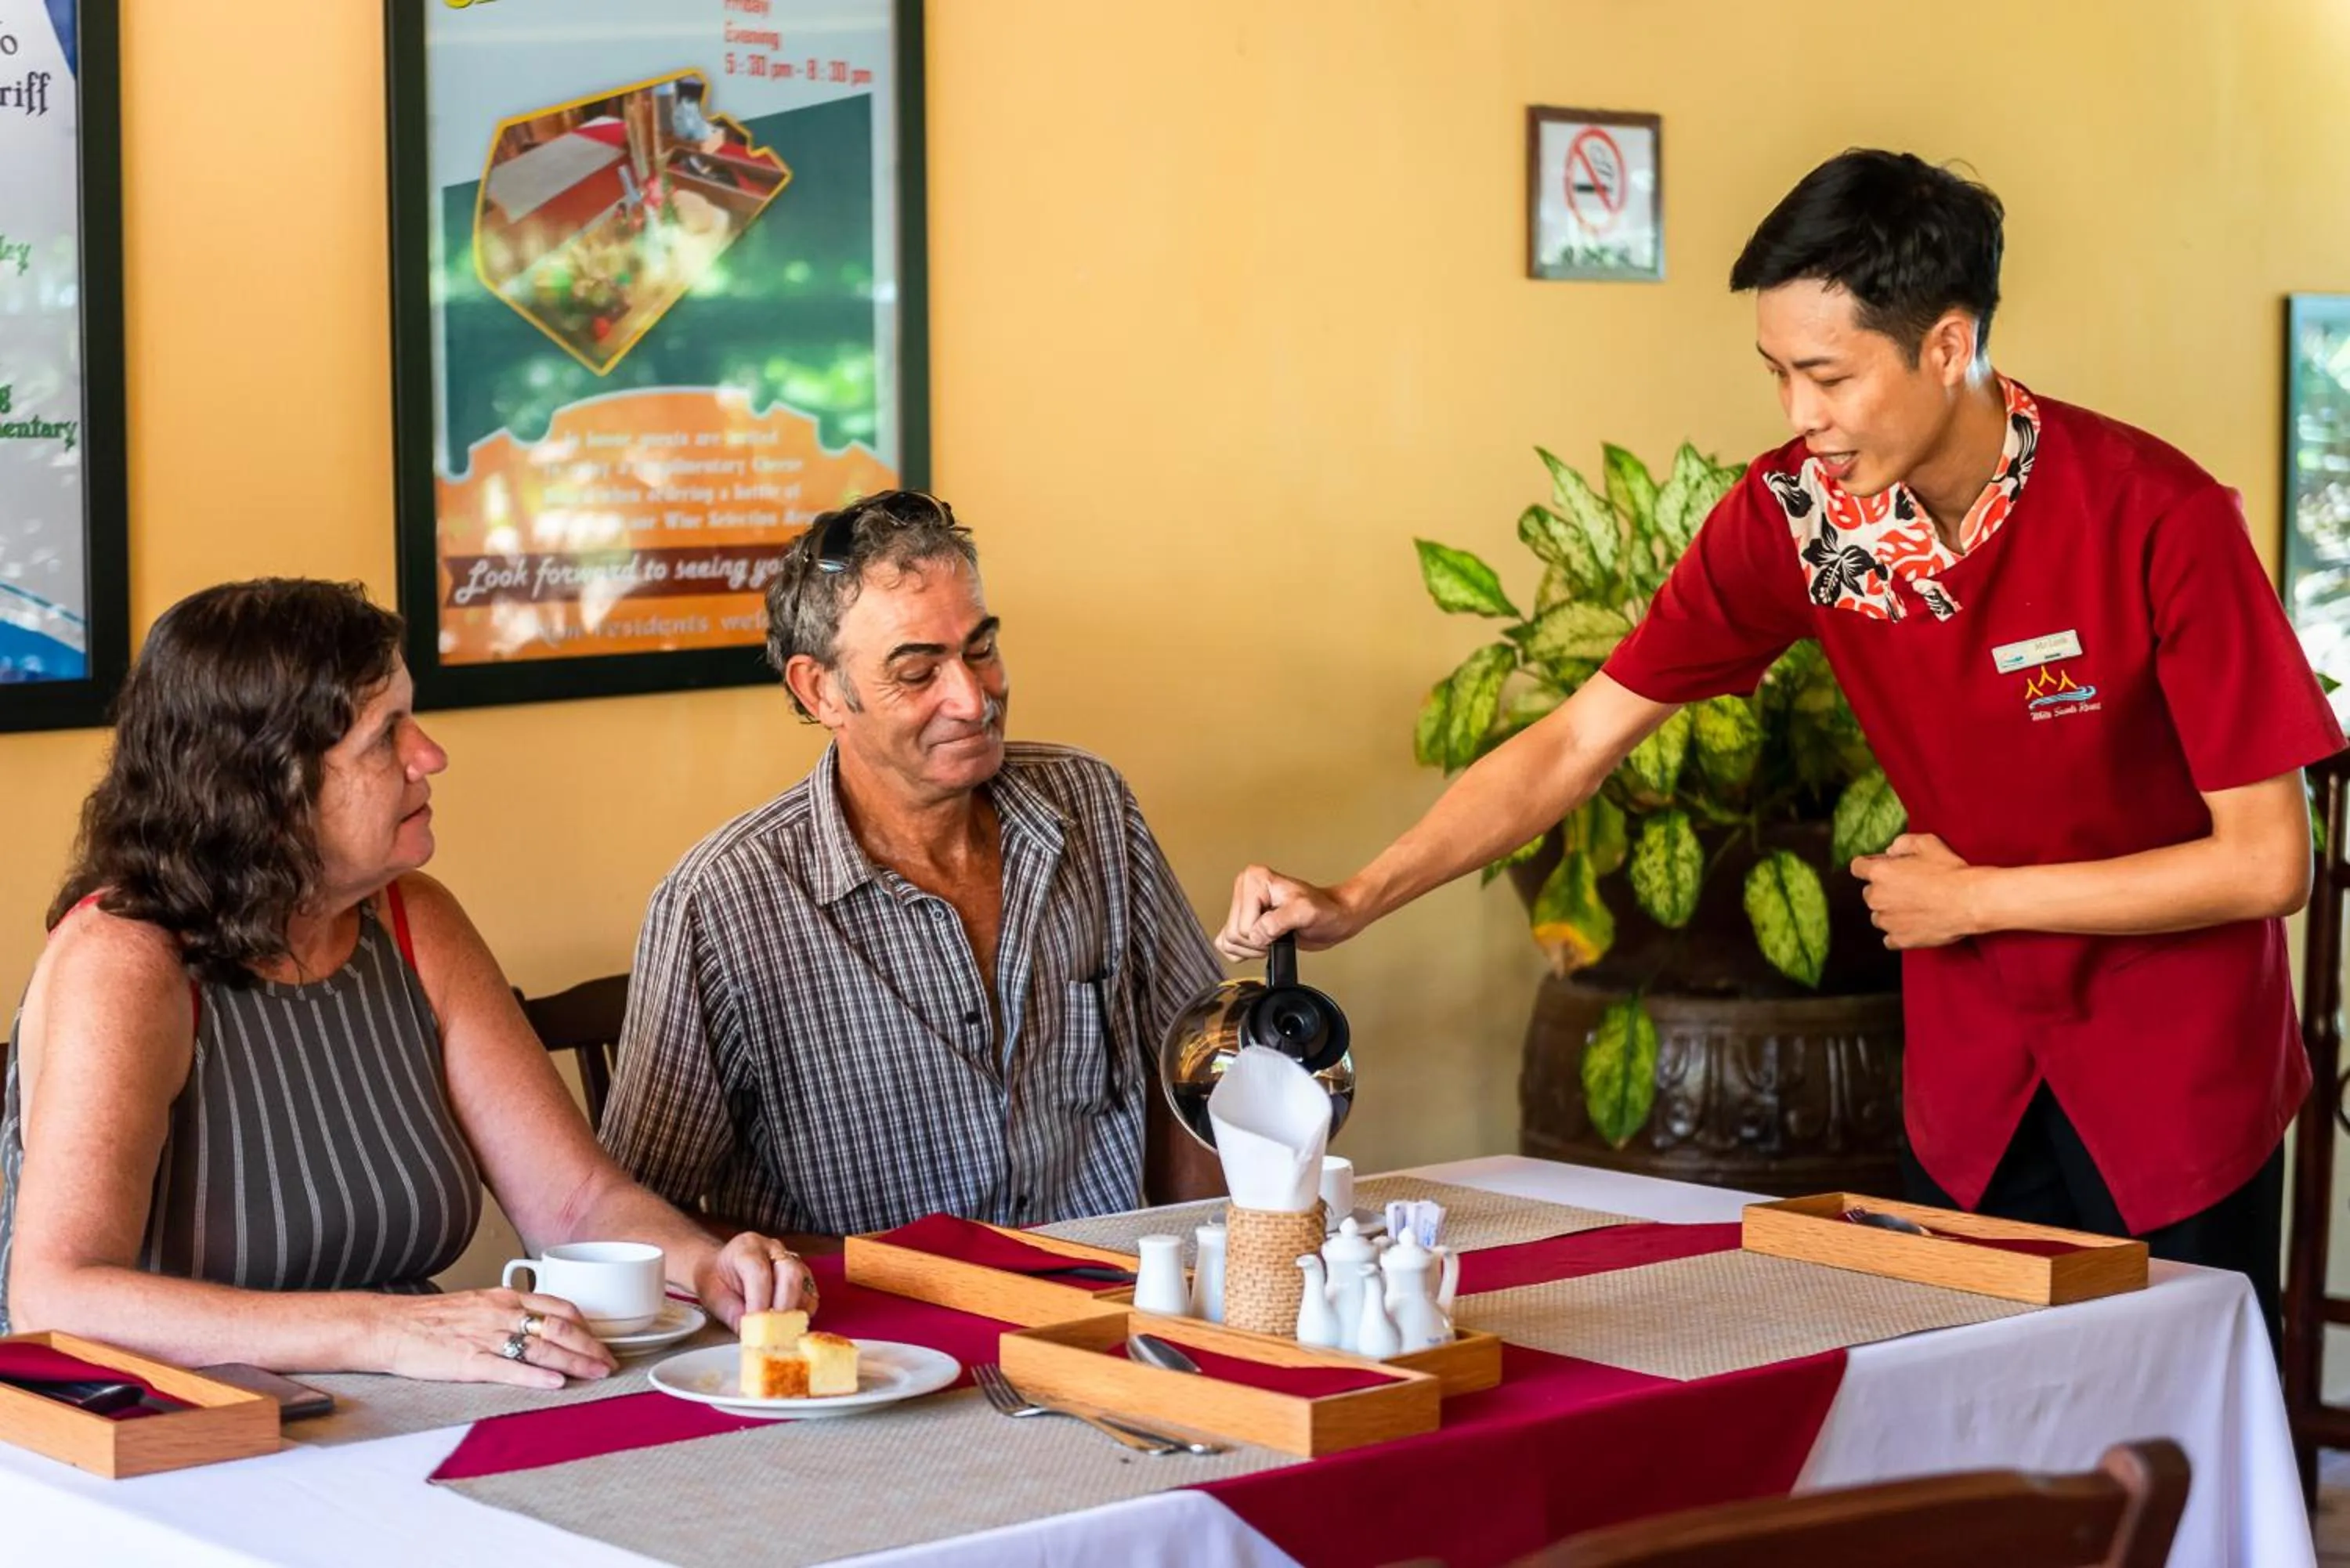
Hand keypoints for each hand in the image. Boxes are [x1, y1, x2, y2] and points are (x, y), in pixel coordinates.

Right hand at [371, 1287, 615, 1388]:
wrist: (389, 1326)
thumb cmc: (431, 1320)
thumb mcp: (478, 1304)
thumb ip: (510, 1312)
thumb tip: (542, 1325)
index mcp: (505, 1298)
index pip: (560, 1308)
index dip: (587, 1327)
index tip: (602, 1343)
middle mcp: (501, 1313)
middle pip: (558, 1328)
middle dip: (590, 1347)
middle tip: (609, 1363)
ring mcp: (485, 1337)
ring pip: (540, 1347)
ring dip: (574, 1362)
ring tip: (595, 1374)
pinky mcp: (468, 1362)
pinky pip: (507, 1368)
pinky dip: (534, 1376)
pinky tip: (554, 1383)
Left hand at [694, 1232, 817, 1331]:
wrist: (720, 1269)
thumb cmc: (716, 1281)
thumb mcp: (714, 1297)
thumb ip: (733, 1314)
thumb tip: (752, 1335)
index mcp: (747, 1247)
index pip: (759, 1273)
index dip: (760, 1302)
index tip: (757, 1328)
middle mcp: (773, 1248)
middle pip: (790, 1273)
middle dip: (783, 1307)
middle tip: (773, 1333)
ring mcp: (791, 1259)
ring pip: (804, 1284)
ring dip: (794, 1311)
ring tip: (779, 1331)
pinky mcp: (802, 1273)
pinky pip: (811, 1293)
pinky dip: (802, 1311)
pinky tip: (787, 1323)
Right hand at [1216, 867, 1363, 961]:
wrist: (1334, 917)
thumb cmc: (1325, 910)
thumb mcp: (1307, 912)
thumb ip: (1278, 921)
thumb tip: (1257, 934)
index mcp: (1255, 879)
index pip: (1244, 924)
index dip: (1264, 934)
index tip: (1284, 928)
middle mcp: (1245, 889)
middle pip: (1235, 934)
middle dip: (1259, 942)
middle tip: (1281, 933)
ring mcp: (1243, 905)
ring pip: (1229, 941)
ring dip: (1254, 949)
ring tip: (1275, 937)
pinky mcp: (1243, 921)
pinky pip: (1228, 945)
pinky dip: (1246, 952)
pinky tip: (1265, 943)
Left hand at [1851, 833, 1982, 949]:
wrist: (1970, 901)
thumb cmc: (1950, 871)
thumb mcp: (1927, 843)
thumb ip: (1902, 843)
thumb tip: (1890, 851)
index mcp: (1879, 873)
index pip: (1857, 867)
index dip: (1870, 866)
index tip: (1882, 868)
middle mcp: (1877, 898)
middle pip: (1870, 893)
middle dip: (1884, 890)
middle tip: (1909, 888)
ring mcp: (1887, 921)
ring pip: (1879, 916)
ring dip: (1891, 912)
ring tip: (1915, 908)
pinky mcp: (1900, 940)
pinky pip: (1889, 939)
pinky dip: (1899, 933)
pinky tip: (1914, 926)